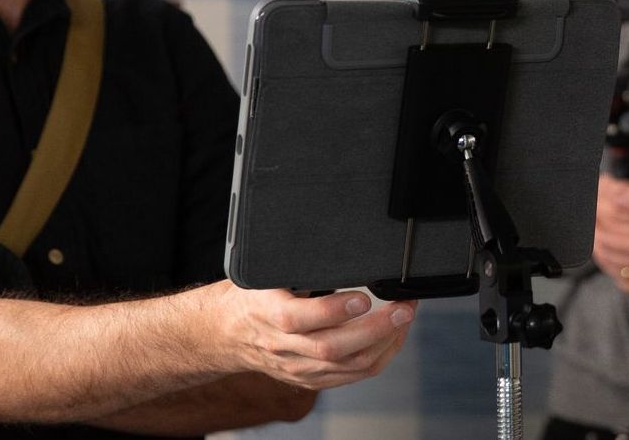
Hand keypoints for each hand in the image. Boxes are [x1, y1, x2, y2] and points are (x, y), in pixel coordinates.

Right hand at [213, 281, 415, 390]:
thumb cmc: (248, 298)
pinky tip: (391, 339)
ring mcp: (298, 368)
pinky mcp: (309, 380)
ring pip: (348, 366)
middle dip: (376, 328)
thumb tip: (338, 247)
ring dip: (385, 344)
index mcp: (268, 314)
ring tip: (404, 318)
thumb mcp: (264, 274)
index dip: (335, 310)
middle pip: (334, 348)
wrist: (225, 334)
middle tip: (402, 307)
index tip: (364, 295)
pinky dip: (377, 358)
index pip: (302, 319)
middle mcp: (283, 346)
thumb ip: (298, 267)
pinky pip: (350, 376)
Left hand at [593, 157, 628, 294]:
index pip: (604, 234)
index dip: (592, 216)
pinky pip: (624, 282)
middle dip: (594, 229)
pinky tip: (613, 250)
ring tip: (599, 228)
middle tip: (590, 212)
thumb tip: (613, 195)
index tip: (590, 201)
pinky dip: (613, 266)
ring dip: (600, 247)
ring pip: (610, 267)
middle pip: (604, 250)